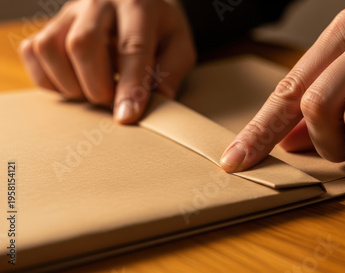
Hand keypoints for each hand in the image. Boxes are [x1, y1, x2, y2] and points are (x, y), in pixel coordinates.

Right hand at [19, 0, 195, 123]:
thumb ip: (171, 73)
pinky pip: (33, 52)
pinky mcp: (50, 23)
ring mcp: (70, 11)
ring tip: (92, 89)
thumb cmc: (160, 31)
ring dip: (70, 83)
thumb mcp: (179, 47)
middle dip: (97, 87)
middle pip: (82, 45)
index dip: (129, 86)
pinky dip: (48, 78)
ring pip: (50, 48)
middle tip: (111, 101)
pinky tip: (73, 82)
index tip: (126, 117)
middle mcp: (99, 2)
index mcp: (138, 6)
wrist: (138, 3)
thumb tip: (156, 102)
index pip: (132, 48)